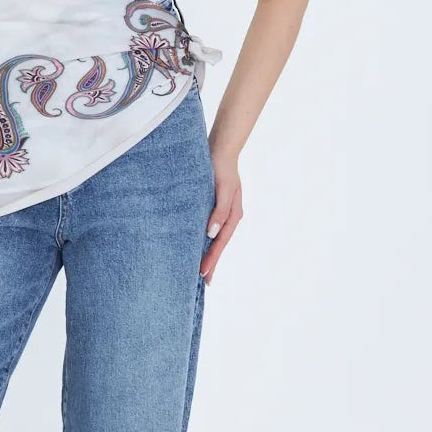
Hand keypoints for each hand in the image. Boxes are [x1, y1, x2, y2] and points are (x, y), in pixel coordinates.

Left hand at [200, 148, 242, 284]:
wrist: (221, 149)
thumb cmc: (221, 167)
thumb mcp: (222, 189)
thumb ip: (218, 211)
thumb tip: (211, 234)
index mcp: (233, 215)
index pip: (220, 242)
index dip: (212, 259)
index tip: (203, 274)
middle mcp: (229, 216)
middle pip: (219, 244)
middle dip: (212, 262)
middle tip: (203, 282)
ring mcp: (222, 211)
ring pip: (215, 237)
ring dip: (208, 252)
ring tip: (200, 269)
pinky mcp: (214, 205)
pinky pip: (210, 227)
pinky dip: (204, 238)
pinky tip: (198, 244)